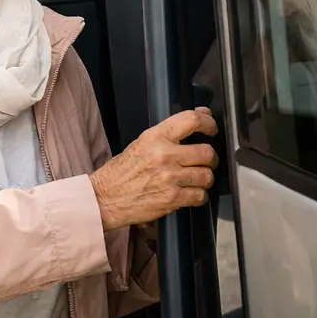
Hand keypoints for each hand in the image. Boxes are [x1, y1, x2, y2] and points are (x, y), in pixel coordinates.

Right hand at [89, 108, 218, 230]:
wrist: (105, 198)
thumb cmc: (120, 172)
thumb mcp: (140, 144)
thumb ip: (168, 134)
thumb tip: (197, 119)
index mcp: (154, 137)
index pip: (191, 120)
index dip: (208, 123)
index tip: (211, 128)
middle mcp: (164, 155)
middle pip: (207, 152)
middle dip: (209, 158)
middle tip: (204, 161)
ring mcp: (170, 178)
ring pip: (207, 175)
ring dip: (204, 178)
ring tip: (194, 179)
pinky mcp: (173, 198)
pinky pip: (200, 196)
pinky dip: (198, 196)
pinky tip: (188, 193)